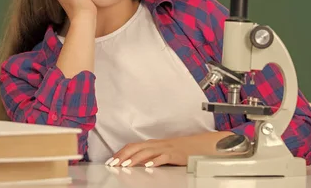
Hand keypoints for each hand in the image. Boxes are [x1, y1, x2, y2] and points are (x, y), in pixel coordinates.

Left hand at [106, 131, 235, 167]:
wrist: (200, 145)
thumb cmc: (180, 150)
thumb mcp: (161, 153)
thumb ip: (149, 156)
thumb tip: (134, 163)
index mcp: (152, 144)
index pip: (132, 146)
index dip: (120, 152)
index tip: (110, 161)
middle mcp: (157, 144)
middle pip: (136, 147)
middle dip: (123, 155)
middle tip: (112, 163)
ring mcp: (166, 148)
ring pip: (147, 151)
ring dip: (135, 158)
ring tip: (125, 164)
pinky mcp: (175, 154)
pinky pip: (164, 157)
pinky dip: (155, 161)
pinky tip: (148, 166)